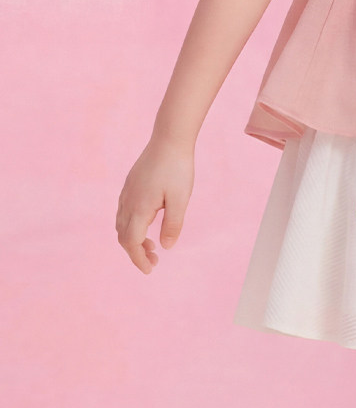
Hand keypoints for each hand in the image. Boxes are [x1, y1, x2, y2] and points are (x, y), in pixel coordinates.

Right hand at [115, 136, 194, 273]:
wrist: (170, 138)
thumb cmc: (178, 168)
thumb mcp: (181, 199)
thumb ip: (173, 225)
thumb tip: (166, 247)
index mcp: (139, 207)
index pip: (131, 242)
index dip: (138, 259)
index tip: (150, 270)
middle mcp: (128, 201)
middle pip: (123, 236)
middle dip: (135, 252)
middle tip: (154, 260)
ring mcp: (127, 191)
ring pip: (121, 224)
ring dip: (133, 239)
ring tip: (152, 245)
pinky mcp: (131, 184)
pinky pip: (124, 212)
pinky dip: (131, 225)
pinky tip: (147, 223)